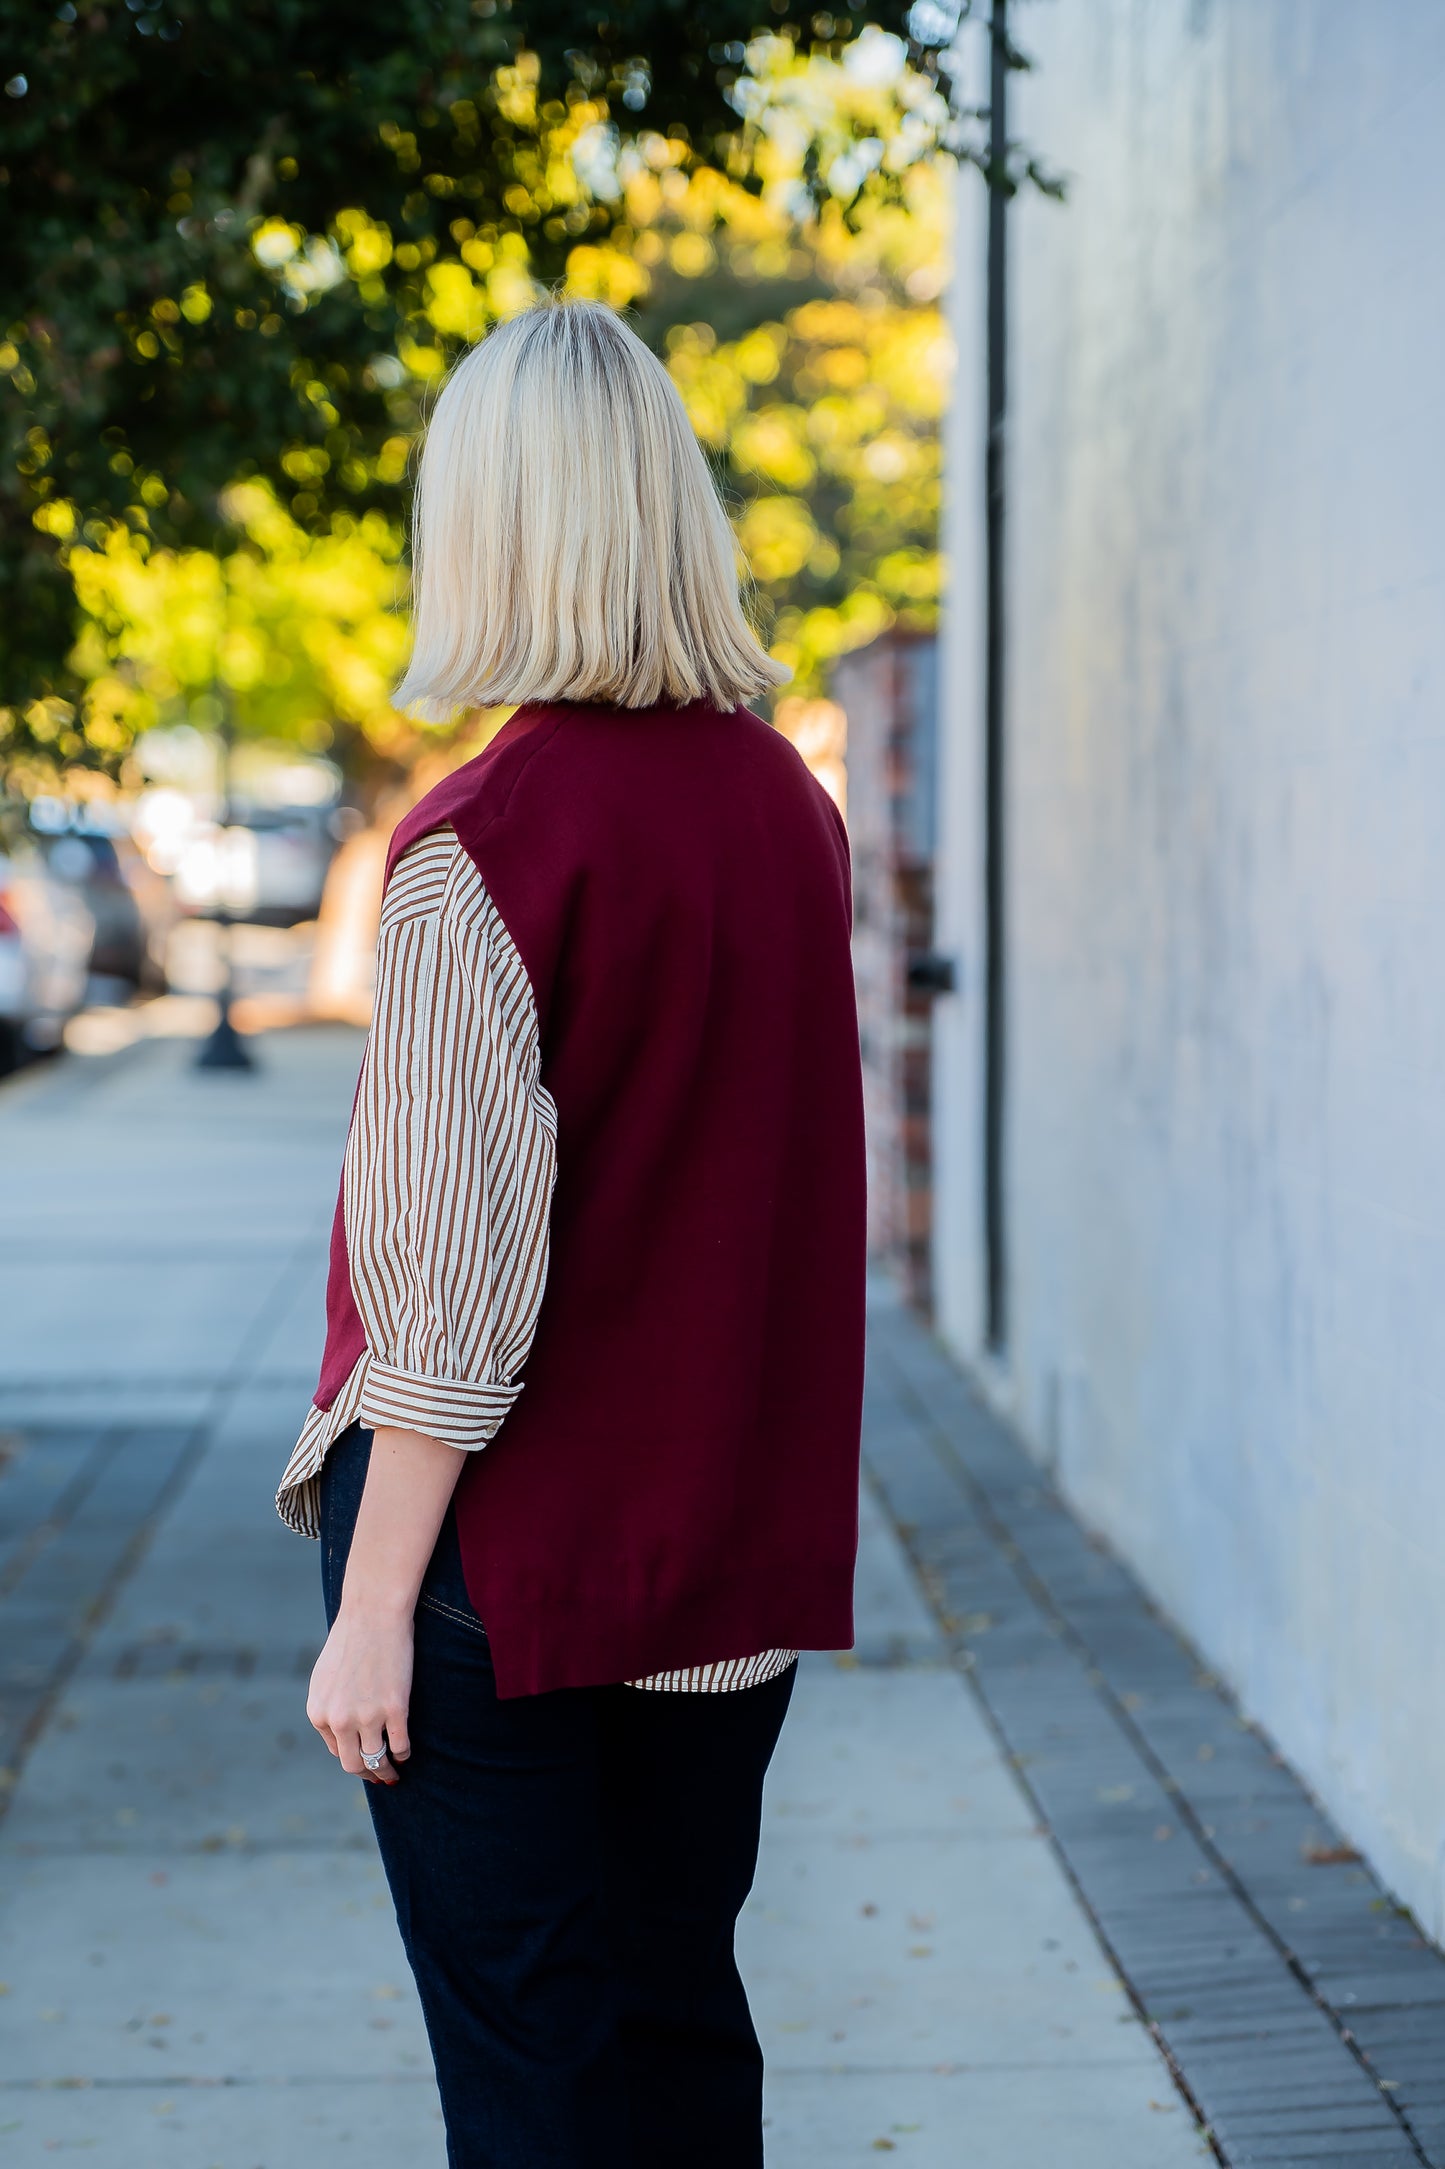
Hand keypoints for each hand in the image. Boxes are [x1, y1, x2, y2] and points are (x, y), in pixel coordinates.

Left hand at [307, 1603, 413, 1783]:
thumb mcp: (325, 1677)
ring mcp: (368, 1717)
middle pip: (354, 1764)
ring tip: (395, 1770)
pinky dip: (404, 1753)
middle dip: (367, 1773)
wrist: (373, 1613)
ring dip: (387, 1770)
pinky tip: (407, 1751)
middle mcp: (339, 1720)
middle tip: (379, 1775)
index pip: (336, 1750)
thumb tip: (342, 1734)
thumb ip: (329, 1706)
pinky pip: (401, 1745)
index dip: (352, 1755)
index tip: (364, 1758)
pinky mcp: (395, 1709)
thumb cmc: (350, 1638)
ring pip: (377, 1760)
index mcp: (318, 1713)